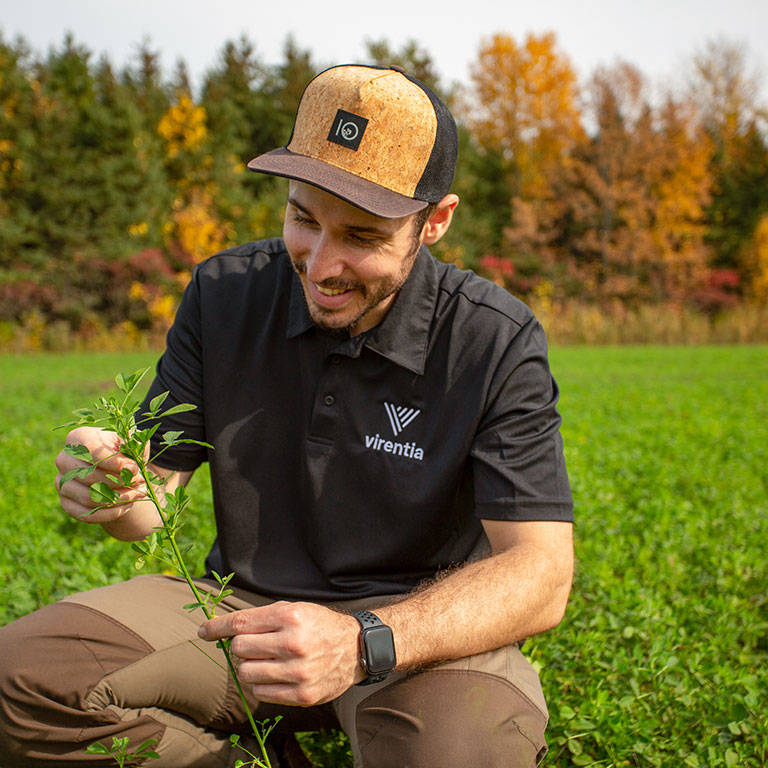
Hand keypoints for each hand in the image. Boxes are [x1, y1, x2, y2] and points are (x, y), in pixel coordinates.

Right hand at [55, 426, 148, 524]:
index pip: (92, 453)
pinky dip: (110, 513)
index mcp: (78, 438)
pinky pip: (86, 514)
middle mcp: (63, 459)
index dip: (115, 463)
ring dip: (119, 498)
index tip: (135, 469)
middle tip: (141, 481)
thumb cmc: (122, 452)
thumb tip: (134, 452)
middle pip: (91, 476)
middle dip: (120, 482)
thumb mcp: (131, 443)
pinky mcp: (66, 503)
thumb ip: (134, 444)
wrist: (112, 470)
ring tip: (138, 493)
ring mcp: (61, 483)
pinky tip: (128, 506)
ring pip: (89, 497)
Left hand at [197, 601, 363, 705]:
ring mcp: (298, 671)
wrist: (356, 648)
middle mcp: (293, 643)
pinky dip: (262, 684)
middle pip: (239, 648)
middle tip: (255, 644)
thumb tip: (223, 630)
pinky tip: (276, 675)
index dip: (217, 627)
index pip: (242, 623)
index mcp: (291, 617)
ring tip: (266, 661)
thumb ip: (262, 619)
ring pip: (246, 673)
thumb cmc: (318, 625)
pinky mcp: (302, 694)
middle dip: (241, 646)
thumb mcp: (295, 610)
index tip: (203, 631)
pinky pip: (261, 693)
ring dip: (250, 666)